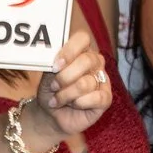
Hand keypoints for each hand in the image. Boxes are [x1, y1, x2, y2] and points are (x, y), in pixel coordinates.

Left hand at [31, 21, 112, 141]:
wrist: (51, 114)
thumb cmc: (50, 90)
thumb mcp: (47, 74)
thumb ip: (52, 62)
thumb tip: (55, 58)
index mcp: (81, 50)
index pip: (82, 38)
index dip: (69, 51)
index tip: (55, 66)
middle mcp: (95, 62)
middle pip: (86, 61)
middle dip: (64, 77)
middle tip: (54, 87)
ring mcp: (102, 79)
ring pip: (86, 83)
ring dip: (66, 95)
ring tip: (59, 99)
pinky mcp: (106, 98)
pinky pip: (96, 98)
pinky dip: (79, 104)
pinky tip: (73, 105)